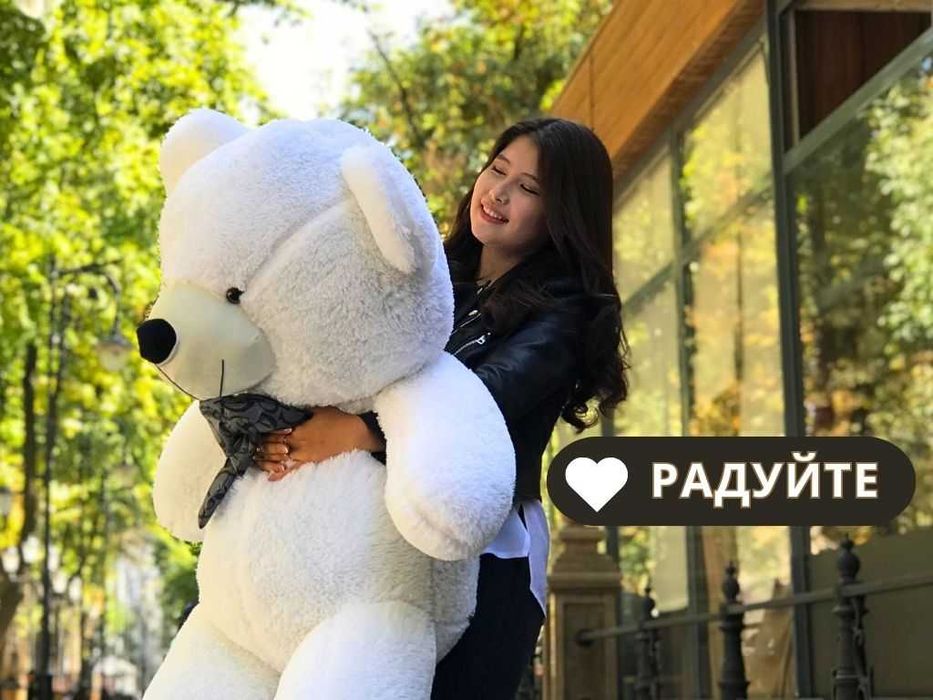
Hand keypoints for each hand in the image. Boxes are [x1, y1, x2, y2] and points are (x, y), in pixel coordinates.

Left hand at [255, 406, 383, 481]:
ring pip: (281, 457)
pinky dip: (281, 473)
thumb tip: (290, 409)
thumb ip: (302, 411)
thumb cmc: (337, 419)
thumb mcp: (318, 409)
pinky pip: (293, 468)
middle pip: (275, 445)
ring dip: (268, 457)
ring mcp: (304, 454)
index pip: (276, 431)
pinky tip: (270, 477)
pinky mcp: (310, 460)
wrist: (353, 434)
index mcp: (299, 429)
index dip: (265, 431)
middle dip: (264, 444)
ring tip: (257, 456)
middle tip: (253, 442)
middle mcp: (299, 443)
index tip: (256, 429)